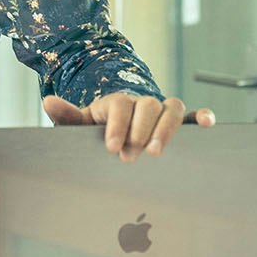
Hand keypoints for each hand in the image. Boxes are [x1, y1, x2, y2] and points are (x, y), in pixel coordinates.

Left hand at [42, 93, 214, 162]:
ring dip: (167, 128)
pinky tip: (208, 124)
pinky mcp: (177, 122)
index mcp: (116, 101)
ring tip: (157, 152)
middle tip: (132, 155)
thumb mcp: (79, 124)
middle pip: (148, 105)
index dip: (116, 124)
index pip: (120, 104)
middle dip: (141, 130)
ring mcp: (160, 110)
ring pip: (171, 108)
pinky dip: (201, 117)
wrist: (113, 129)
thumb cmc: (96, 130)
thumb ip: (67, 115)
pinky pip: (192, 116)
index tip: (111, 147)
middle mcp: (141, 102)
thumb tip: (48, 101)